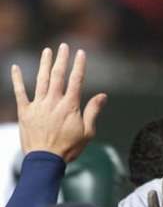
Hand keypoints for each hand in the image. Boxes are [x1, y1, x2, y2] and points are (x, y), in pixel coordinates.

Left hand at [11, 43, 106, 161]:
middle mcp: (53, 101)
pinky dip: (17, 79)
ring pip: (41, 80)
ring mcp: (38, 105)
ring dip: (44, 64)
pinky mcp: (25, 112)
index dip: (79, 65)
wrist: (45, 160)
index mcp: (70, 106)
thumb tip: (102, 95)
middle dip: (61, 59)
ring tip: (47, 51)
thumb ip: (93, 111)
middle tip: (63, 46)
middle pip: (58, 75)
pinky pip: (20, 92)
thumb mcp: (87, 132)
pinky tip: (15, 68)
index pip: (76, 80)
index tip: (81, 53)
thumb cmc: (69, 148)